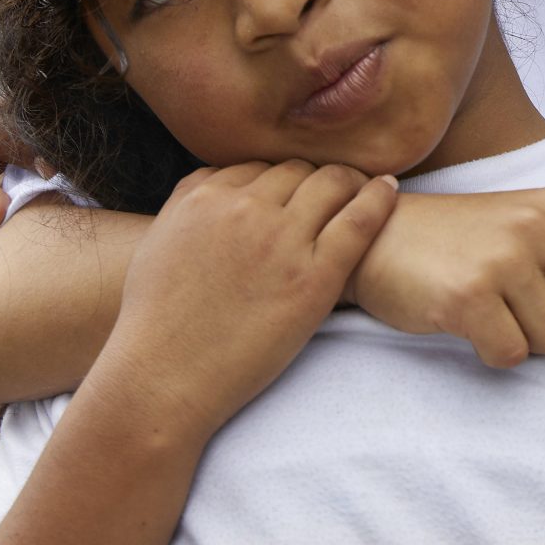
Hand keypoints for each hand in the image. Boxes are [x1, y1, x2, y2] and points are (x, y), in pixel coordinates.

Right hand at [96, 160, 395, 438]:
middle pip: (297, 170)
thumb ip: (188, 203)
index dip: (280, 178)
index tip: (294, 190)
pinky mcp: (314, 277)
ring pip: (331, 183)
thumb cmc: (155, 322)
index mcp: (205, 197)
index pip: (260, 166)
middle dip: (314, 177)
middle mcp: (245, 209)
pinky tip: (388, 189)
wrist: (163, 379)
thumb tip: (217, 180)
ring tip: (363, 187)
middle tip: (333, 190)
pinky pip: (359, 221)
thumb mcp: (159, 243)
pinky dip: (378, 198)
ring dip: (348, 182)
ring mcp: (282, 241)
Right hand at [350, 188, 544, 365]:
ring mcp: (503, 260)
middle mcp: (535, 226)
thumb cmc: (455, 239)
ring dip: (532, 342)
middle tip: (534, 315)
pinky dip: (496, 354)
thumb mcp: (521, 220)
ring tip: (498, 314)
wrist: (373, 237)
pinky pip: (514, 354)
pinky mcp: (469, 298)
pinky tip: (473, 328)